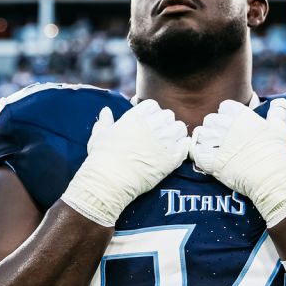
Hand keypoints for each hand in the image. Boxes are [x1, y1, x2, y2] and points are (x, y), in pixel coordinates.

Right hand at [60, 100, 189, 227]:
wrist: (110, 180)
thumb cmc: (102, 157)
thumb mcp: (99, 134)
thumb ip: (105, 121)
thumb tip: (106, 111)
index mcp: (136, 117)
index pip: (153, 106)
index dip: (152, 113)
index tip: (148, 122)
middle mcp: (153, 126)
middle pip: (168, 115)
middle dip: (164, 122)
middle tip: (159, 133)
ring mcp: (164, 142)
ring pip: (180, 128)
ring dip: (176, 133)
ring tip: (169, 142)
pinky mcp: (171, 158)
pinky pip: (185, 146)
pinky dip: (183, 147)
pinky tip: (176, 152)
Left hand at [190, 99, 285, 226]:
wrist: (271, 177)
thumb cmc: (276, 152)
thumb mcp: (279, 128)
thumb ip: (277, 112)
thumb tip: (281, 102)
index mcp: (241, 115)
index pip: (225, 107)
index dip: (227, 116)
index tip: (232, 125)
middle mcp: (227, 126)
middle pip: (210, 119)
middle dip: (213, 127)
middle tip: (221, 139)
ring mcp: (218, 143)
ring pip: (200, 134)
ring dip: (204, 141)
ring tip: (212, 149)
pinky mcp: (211, 160)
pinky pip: (196, 153)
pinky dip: (197, 155)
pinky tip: (204, 159)